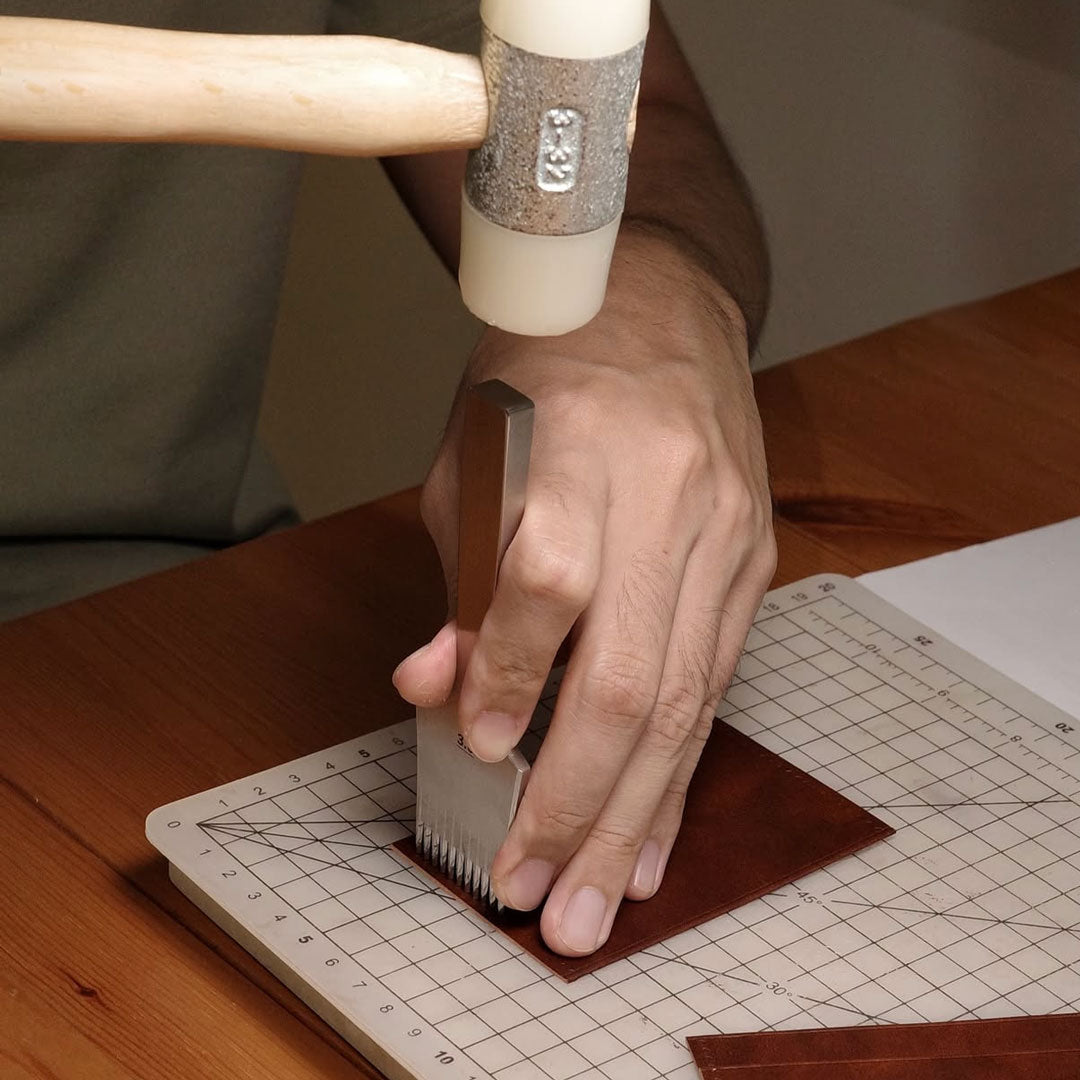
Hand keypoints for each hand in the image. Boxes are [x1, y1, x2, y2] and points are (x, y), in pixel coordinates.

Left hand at [394, 231, 775, 955]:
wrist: (658, 306)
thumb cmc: (542, 376)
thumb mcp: (469, 456)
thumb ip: (460, 577)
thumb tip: (439, 688)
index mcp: (581, 448)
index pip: (548, 585)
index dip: (510, 679)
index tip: (481, 751)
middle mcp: (670, 498)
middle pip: (631, 677)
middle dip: (578, 802)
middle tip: (540, 896)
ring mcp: (726, 536)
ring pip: (685, 702)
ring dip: (635, 816)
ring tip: (597, 902)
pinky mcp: (753, 562)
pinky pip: (716, 685)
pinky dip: (679, 771)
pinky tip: (654, 838)